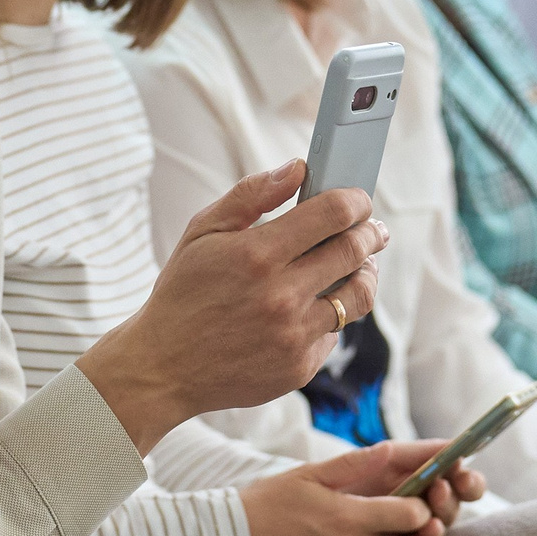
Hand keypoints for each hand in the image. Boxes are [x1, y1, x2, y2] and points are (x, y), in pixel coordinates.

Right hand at [79, 161, 385, 452]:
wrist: (162, 367)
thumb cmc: (183, 293)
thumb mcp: (202, 233)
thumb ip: (251, 195)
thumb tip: (298, 167)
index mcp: (257, 254)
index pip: (333, 213)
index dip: (356, 201)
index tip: (359, 201)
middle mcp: (281, 296)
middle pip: (355, 251)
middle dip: (372, 233)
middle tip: (374, 230)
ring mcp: (293, 335)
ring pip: (358, 295)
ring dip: (366, 274)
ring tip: (360, 266)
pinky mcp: (299, 367)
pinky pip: (335, 332)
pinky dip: (330, 315)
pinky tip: (313, 307)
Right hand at [240, 443, 475, 535]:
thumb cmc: (263, 504)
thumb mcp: (306, 475)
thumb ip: (352, 464)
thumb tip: (390, 449)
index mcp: (345, 517)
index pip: (410, 517)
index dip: (416, 508)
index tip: (407, 502)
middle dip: (396, 532)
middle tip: (377, 517)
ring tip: (346, 534)